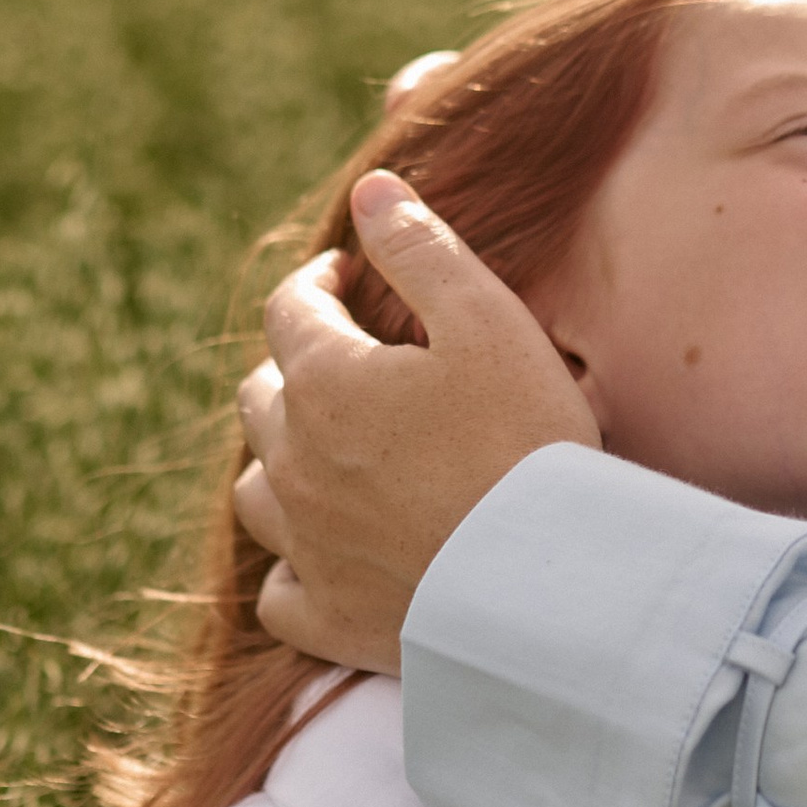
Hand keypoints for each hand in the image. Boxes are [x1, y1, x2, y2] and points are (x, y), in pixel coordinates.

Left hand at [233, 173, 597, 669]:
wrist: (549, 583)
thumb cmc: (527, 440)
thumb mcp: (488, 320)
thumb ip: (420, 248)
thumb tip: (367, 190)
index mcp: (326, 380)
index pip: (292, 307)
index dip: (319, 281)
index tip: (348, 274)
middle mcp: (294, 460)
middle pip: (261, 395)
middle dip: (295, 365)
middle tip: (347, 360)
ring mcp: (304, 545)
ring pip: (257, 489)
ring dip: (282, 458)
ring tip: (327, 451)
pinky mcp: (327, 616)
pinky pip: (278, 590)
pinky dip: (294, 564)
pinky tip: (323, 553)